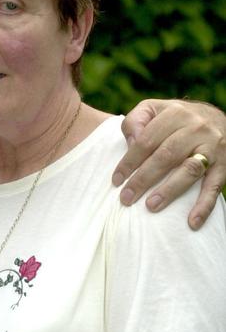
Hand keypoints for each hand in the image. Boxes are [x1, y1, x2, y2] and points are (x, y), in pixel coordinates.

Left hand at [112, 98, 225, 228]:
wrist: (219, 119)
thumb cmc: (176, 119)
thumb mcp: (154, 108)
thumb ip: (136, 121)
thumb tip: (130, 143)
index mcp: (175, 113)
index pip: (146, 140)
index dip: (129, 162)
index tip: (116, 181)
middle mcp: (195, 128)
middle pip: (165, 156)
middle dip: (143, 179)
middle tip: (126, 198)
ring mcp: (212, 147)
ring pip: (189, 170)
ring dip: (169, 191)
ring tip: (151, 206)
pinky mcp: (224, 165)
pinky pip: (214, 187)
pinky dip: (204, 206)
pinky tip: (192, 223)